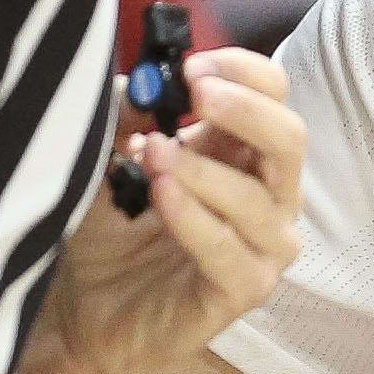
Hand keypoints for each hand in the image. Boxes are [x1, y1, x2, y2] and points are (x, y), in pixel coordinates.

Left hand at [39, 48, 303, 373]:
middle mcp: (268, 196)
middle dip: (244, 109)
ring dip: (203, 168)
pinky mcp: (243, 291)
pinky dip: (195, 217)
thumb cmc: (111, 229)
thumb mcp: (113, 157)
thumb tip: (145, 77)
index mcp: (245, 154)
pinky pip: (229, 251)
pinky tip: (160, 193)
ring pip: (258, 199)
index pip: (276, 97)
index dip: (243, 72)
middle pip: (288, 139)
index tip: (192, 64)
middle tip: (195, 91)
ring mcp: (261, 247)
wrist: (84, 308)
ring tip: (150, 151)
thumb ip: (131, 115)